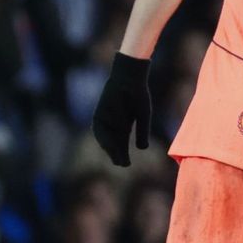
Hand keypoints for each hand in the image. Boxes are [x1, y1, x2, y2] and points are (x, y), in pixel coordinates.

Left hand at [92, 52, 151, 166]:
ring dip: (110, 148)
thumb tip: (142, 149)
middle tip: (122, 164)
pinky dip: (104, 138)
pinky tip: (109, 146)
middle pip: (113, 142)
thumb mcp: (143, 116)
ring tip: (117, 158)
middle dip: (116, 153)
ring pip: (106, 137)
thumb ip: (142, 132)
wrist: (130, 78)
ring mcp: (106, 118)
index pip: (122, 142)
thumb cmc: (139, 95)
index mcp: (124, 124)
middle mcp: (113, 123)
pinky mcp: (100, 112)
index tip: (127, 164)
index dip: (123, 153)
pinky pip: (99, 128)